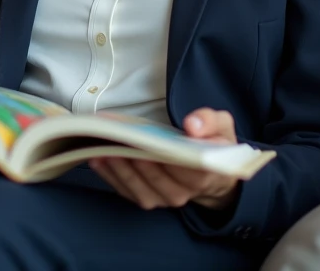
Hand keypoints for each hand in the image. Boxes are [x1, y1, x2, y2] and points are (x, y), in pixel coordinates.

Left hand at [89, 108, 240, 210]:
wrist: (211, 169)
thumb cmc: (213, 144)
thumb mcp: (221, 126)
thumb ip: (210, 121)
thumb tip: (193, 125)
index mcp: (204, 175)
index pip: (183, 169)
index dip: (162, 156)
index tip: (144, 140)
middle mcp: (183, 192)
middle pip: (156, 180)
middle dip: (135, 160)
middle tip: (115, 141)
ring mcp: (164, 198)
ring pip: (139, 189)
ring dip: (119, 170)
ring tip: (102, 150)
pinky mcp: (149, 198)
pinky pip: (127, 191)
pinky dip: (111, 177)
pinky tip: (98, 159)